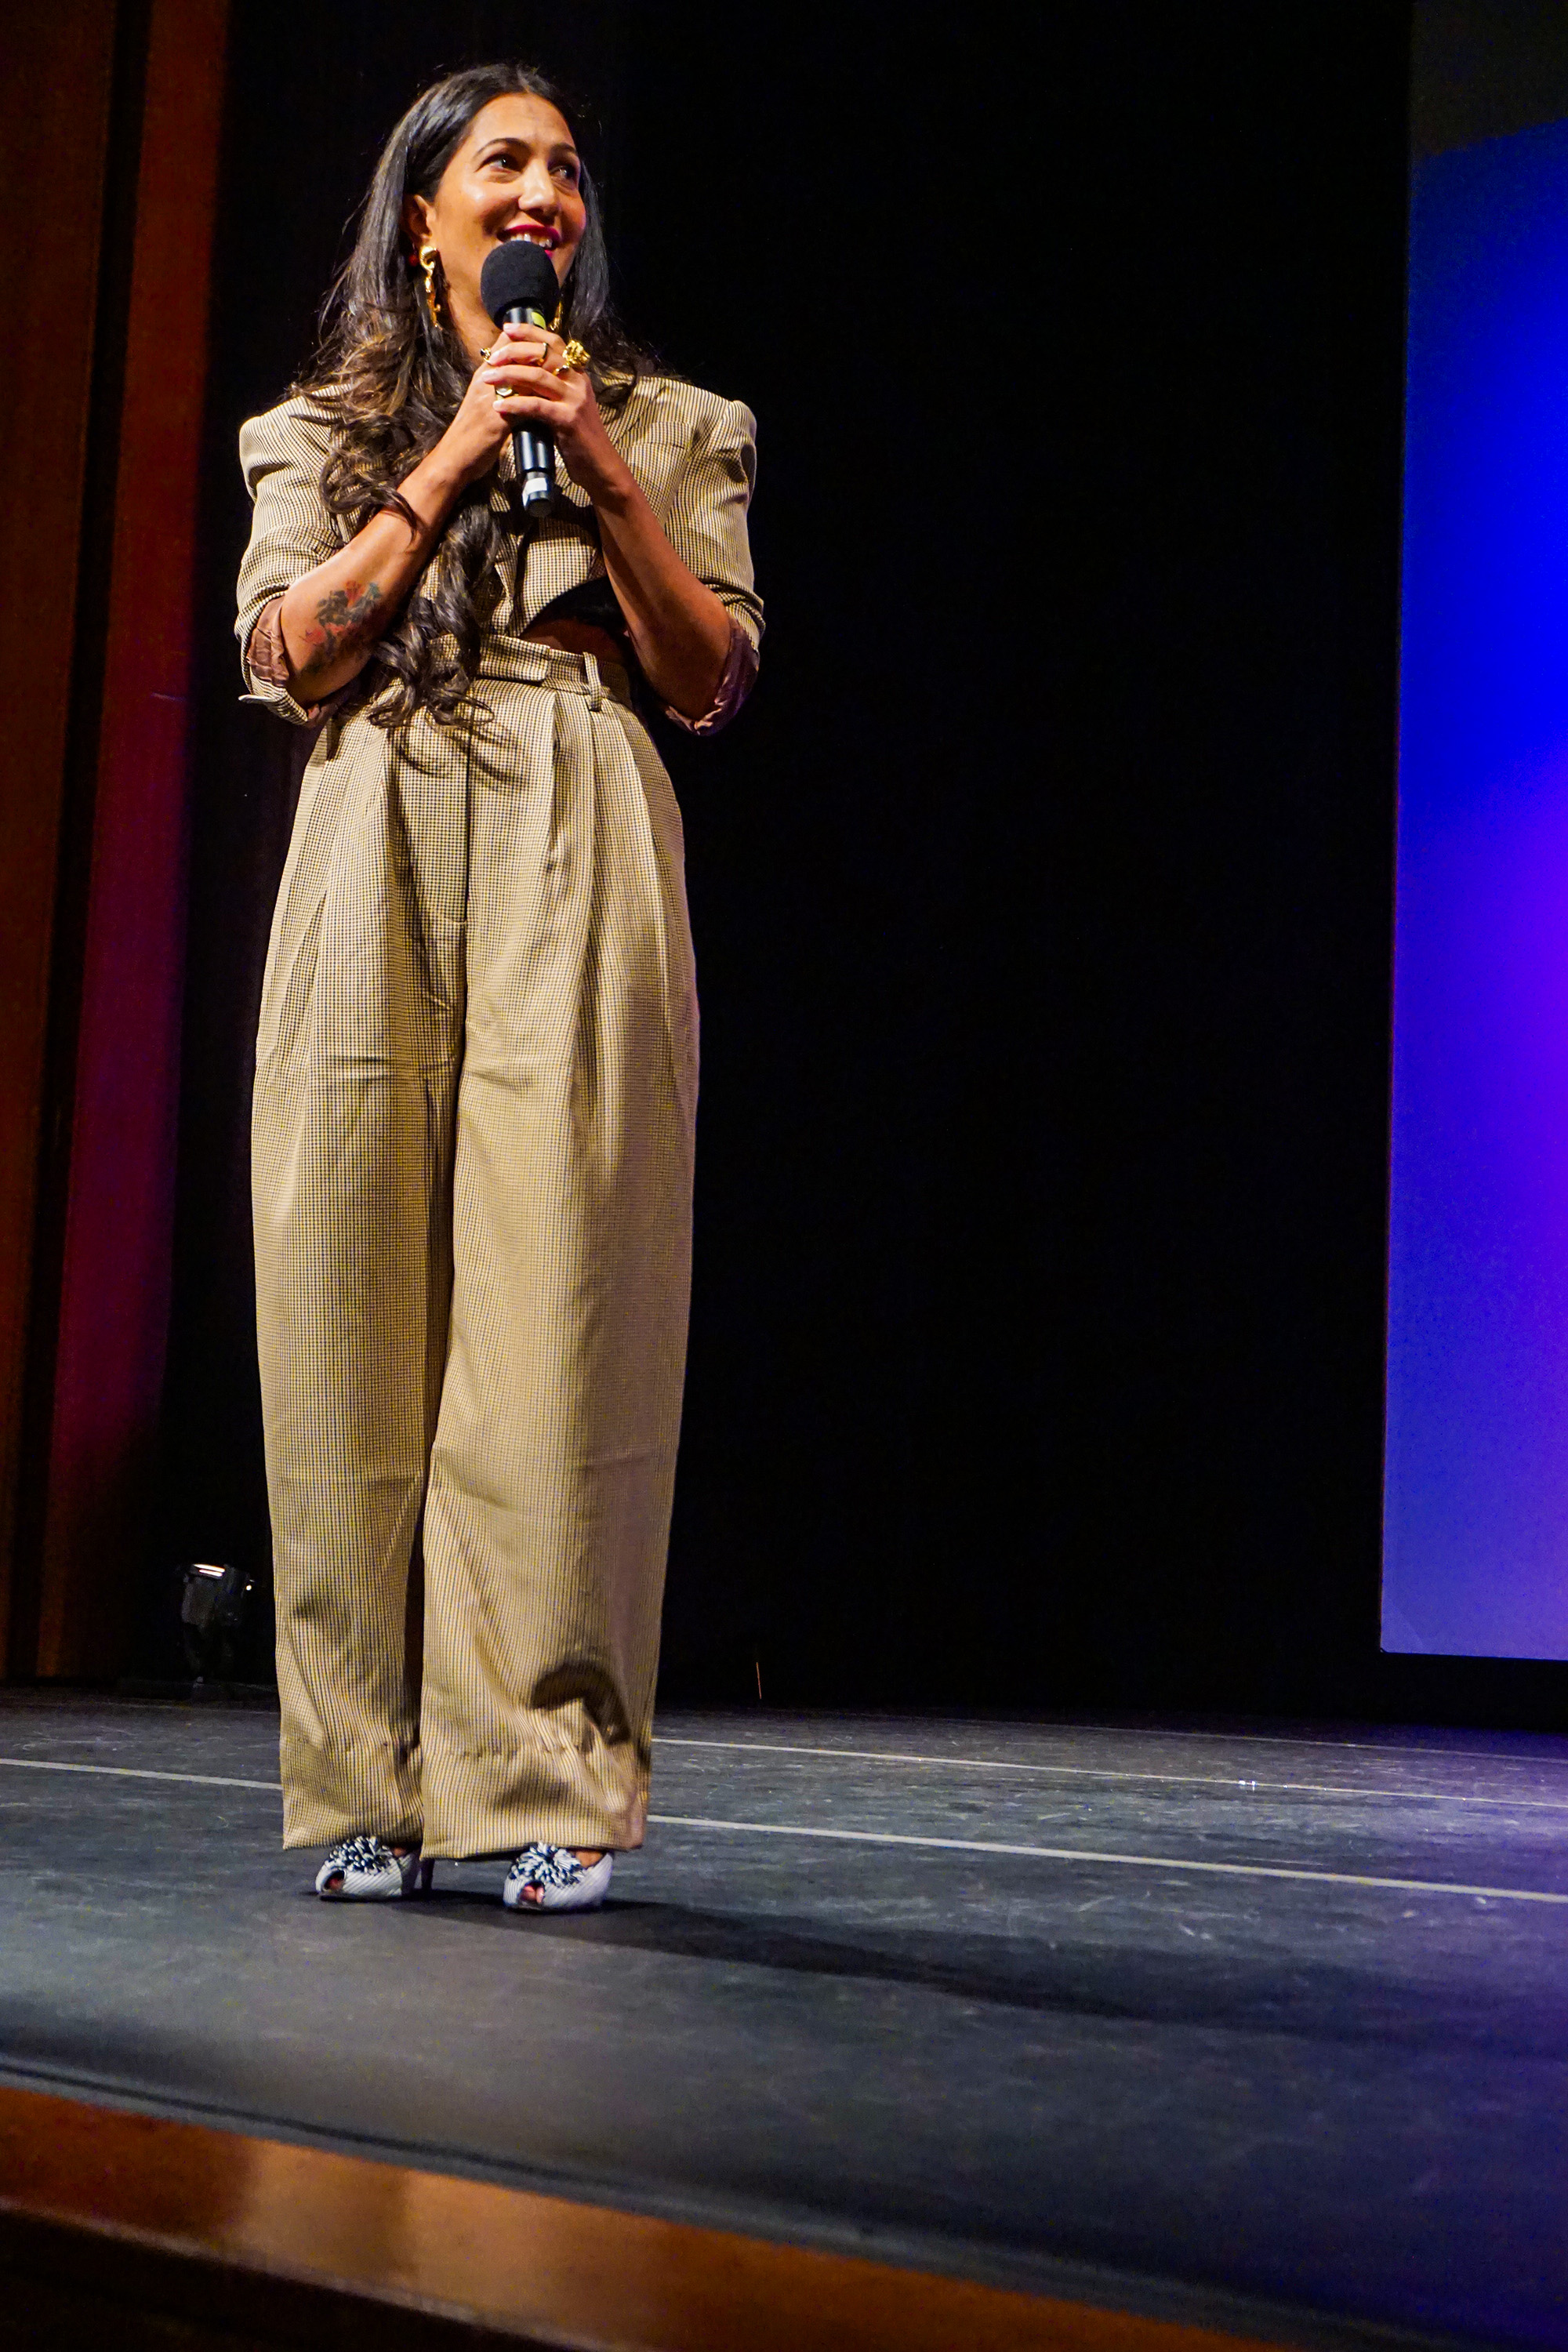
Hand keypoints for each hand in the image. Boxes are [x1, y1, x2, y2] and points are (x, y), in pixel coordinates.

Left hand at [475, 318, 632, 505]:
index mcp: (577, 374)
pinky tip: (498, 405)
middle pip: (543, 354)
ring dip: (508, 375)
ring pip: (537, 377)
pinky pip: (536, 406)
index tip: (507, 328)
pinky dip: (515, 404)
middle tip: (492, 357)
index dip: (530, 332)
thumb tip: (526, 371)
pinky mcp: (568, 420)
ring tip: (488, 378)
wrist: (599, 466)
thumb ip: (552, 387)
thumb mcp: (567, 405)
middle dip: (514, 351)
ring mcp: (574, 400)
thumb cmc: (578, 438)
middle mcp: (578, 381)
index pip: (553, 342)